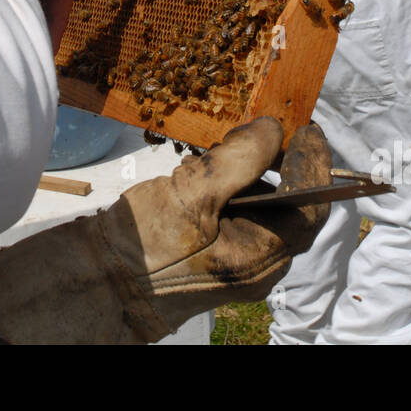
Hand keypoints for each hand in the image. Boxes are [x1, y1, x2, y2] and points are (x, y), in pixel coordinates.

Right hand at [0, 117, 331, 343]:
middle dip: (283, 164)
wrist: (96, 285)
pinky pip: (241, 218)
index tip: (306, 126)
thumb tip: (274, 130)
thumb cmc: (143, 247)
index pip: (311, 205)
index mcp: (262, 257)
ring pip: (265, 211)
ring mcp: (237, 265)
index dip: (313, 162)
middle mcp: (259, 265)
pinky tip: (209, 172)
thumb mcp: (192, 195)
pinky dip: (235, 189)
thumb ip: (239, 160)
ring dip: (256, 174)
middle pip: (291, 207)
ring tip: (229, 147)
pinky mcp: (216, 257)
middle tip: (261, 130)